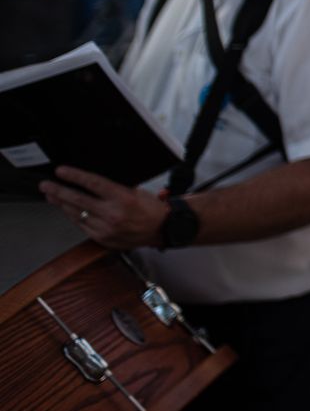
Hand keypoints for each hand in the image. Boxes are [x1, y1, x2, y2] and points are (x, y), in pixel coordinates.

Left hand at [39, 167, 169, 249]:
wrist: (162, 229)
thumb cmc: (151, 208)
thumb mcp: (135, 191)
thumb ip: (113, 187)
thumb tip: (90, 181)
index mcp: (123, 198)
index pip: (93, 183)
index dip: (74, 176)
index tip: (61, 171)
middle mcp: (113, 214)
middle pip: (78, 200)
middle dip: (59, 191)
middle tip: (46, 185)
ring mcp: (106, 228)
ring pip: (77, 214)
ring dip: (62, 204)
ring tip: (52, 196)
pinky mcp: (103, 238)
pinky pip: (83, 225)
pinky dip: (74, 216)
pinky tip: (68, 210)